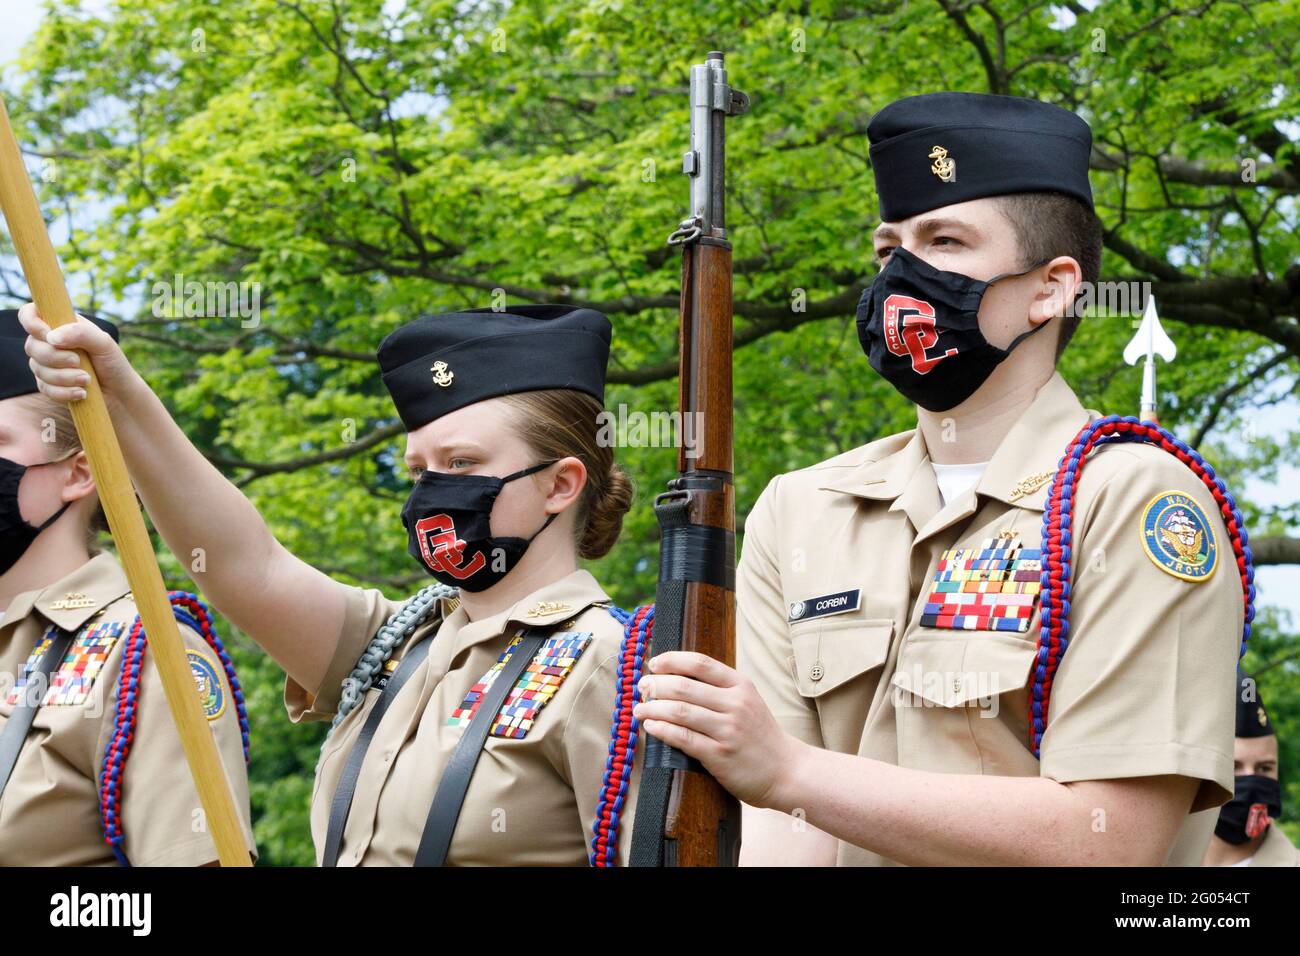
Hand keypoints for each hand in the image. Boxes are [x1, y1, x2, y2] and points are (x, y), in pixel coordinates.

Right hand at [18, 302, 138, 409]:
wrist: (119, 394)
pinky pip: (45, 389)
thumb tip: (52, 337)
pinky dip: (64, 392)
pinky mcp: (47, 386)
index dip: (32, 323)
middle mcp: (48, 343)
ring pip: (38, 370)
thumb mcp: (104, 343)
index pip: (29, 314)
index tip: (49, 336)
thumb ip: (81, 333)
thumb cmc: (113, 364)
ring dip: (65, 377)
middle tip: (78, 362)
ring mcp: (45, 365)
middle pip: (31, 346)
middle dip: (56, 357)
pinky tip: (81, 392)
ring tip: (87, 379)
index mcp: (60, 325)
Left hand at [633, 651, 803, 809]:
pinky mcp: (720, 755)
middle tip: (641, 687)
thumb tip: (676, 677)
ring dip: (652, 708)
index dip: (672, 660)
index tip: (654, 663)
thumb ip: (720, 689)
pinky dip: (662, 730)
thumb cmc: (760, 736)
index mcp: (741, 686)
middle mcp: (735, 704)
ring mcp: (728, 730)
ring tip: (639, 709)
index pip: (700, 663)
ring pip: (680, 711)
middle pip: (684, 687)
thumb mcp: (748, 702)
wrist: (786, 771)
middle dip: (656, 685)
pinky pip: (683, 738)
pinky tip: (650, 726)